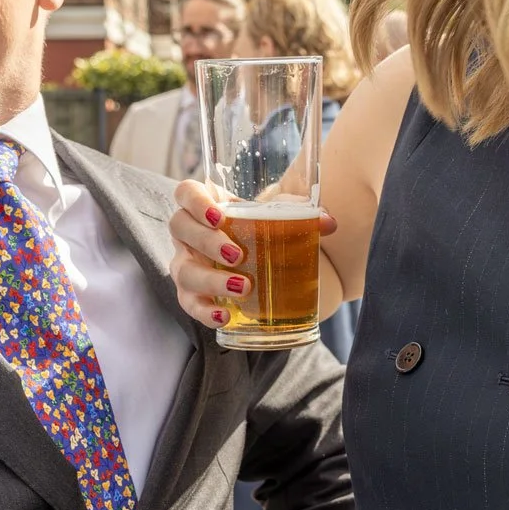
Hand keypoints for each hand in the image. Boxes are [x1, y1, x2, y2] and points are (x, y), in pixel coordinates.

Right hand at [167, 179, 335, 328]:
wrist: (260, 258)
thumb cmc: (261, 230)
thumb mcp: (278, 218)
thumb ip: (302, 215)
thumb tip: (328, 222)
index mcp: (206, 205)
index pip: (185, 192)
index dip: (195, 201)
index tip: (219, 216)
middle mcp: (189, 233)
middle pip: (180, 228)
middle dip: (206, 242)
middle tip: (237, 255)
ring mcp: (187, 263)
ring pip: (183, 270)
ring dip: (210, 280)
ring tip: (242, 287)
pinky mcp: (192, 293)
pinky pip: (190, 303)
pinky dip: (205, 312)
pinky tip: (225, 317)